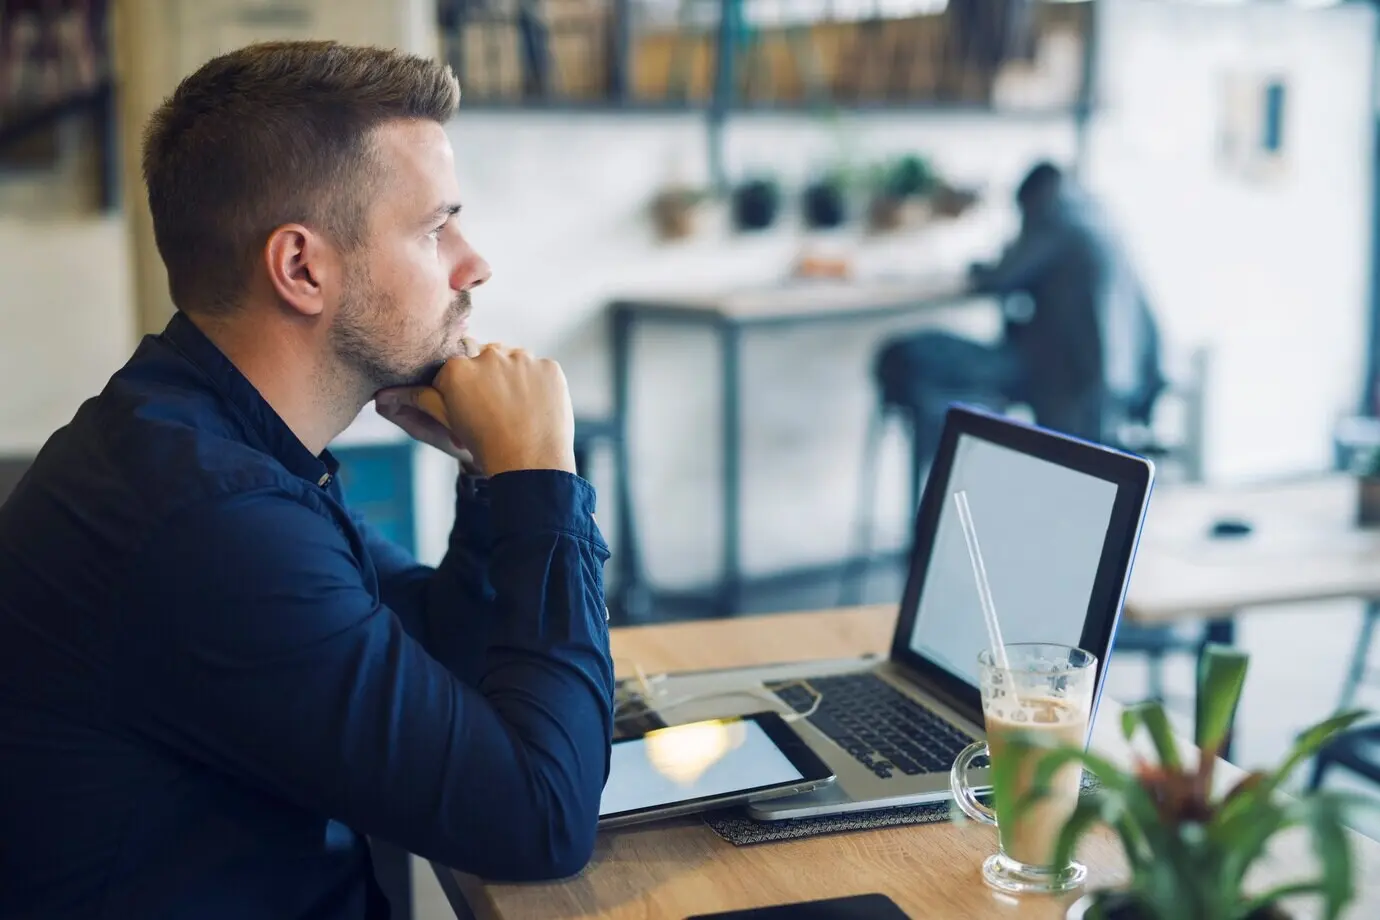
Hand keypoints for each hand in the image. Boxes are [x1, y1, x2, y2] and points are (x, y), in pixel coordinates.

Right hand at [377, 343, 575, 475]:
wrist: (529, 465)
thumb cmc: (482, 444)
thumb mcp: (447, 421)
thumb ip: (419, 400)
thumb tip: (383, 396)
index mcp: (457, 367)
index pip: (455, 366)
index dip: (462, 387)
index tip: (471, 407)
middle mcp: (489, 355)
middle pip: (484, 357)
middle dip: (487, 377)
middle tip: (494, 409)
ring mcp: (523, 359)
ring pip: (513, 360)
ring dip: (512, 376)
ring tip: (514, 408)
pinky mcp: (550, 367)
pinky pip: (540, 369)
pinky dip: (538, 384)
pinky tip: (534, 406)